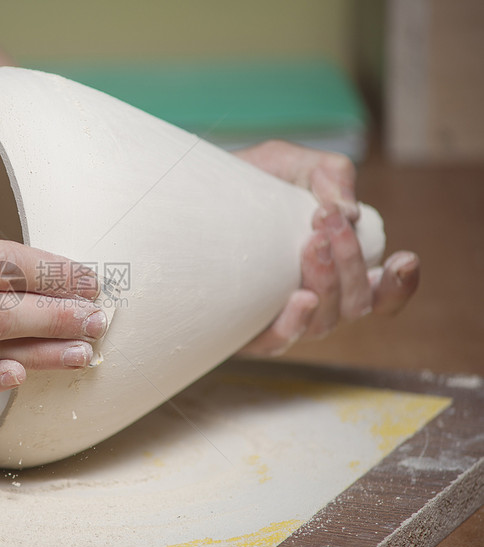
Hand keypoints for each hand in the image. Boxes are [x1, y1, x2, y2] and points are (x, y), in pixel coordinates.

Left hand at [233, 141, 419, 355]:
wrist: (183, 196)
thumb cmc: (242, 183)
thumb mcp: (288, 163)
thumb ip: (328, 173)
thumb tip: (348, 212)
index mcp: (333, 267)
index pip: (379, 292)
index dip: (400, 285)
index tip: (405, 258)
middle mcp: (313, 298)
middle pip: (356, 303)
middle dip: (351, 262)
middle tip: (328, 221)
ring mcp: (279, 316)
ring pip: (324, 321)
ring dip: (327, 282)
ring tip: (311, 241)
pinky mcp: (244, 330)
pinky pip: (278, 342)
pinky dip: (295, 325)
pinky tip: (299, 298)